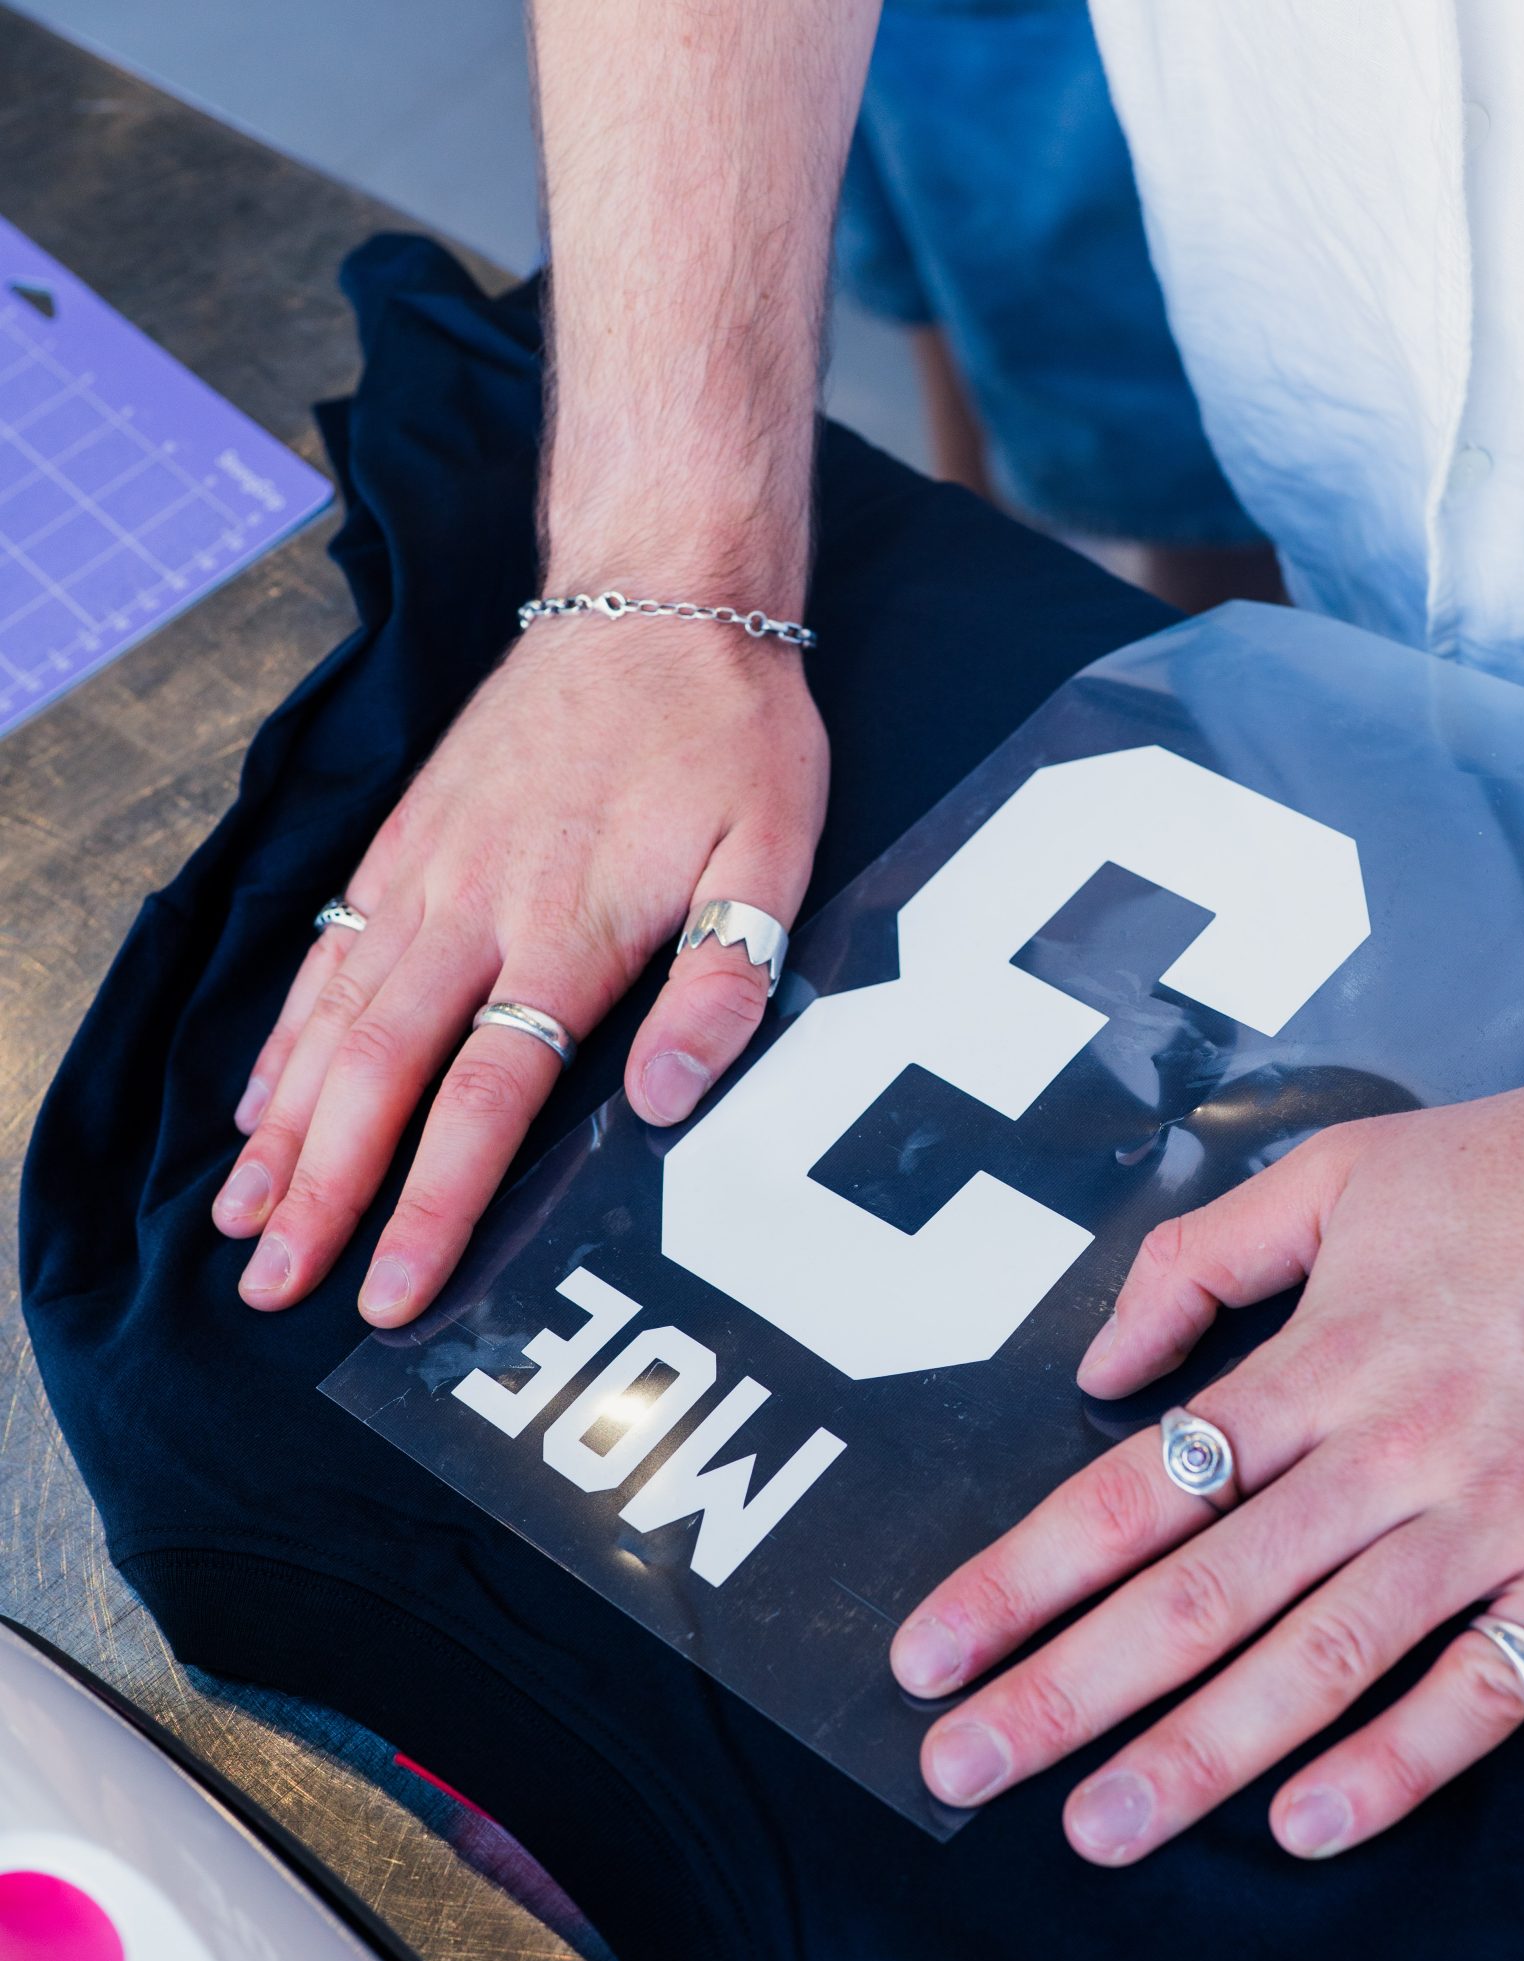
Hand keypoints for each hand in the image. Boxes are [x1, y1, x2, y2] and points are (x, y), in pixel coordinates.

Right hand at [212, 623, 826, 1323]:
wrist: (656, 593)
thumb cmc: (728, 734)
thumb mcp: (774, 855)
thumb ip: (724, 985)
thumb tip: (663, 1102)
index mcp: (566, 933)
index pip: (480, 1101)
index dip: (431, 1205)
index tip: (391, 1291)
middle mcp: (474, 911)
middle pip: (377, 1079)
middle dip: (322, 1194)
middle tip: (274, 1286)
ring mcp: (426, 874)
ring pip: (333, 1025)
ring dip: (283, 1132)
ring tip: (238, 1219)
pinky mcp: (406, 843)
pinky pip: (328, 957)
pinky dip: (284, 1038)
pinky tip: (260, 1101)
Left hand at [891, 994, 1523, 1862]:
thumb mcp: (1341, 1172)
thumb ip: (1200, 1261)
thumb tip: (1099, 1366)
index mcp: (1316, 1362)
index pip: (1133, 1494)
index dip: (1019, 1582)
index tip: (930, 1656)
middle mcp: (1388, 1452)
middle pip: (1199, 1598)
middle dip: (1066, 1693)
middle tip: (964, 1772)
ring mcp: (1494, 1520)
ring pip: (1320, 1660)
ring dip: (1198, 1755)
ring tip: (1098, 1827)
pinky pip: (1484, 1690)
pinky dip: (1394, 1762)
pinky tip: (1305, 1823)